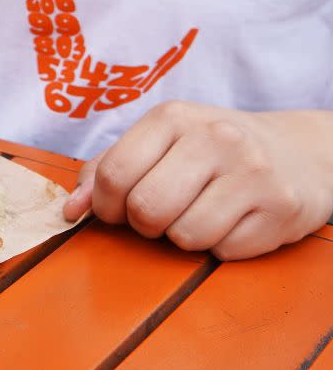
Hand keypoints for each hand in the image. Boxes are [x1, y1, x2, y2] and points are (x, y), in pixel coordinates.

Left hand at [62, 101, 332, 259]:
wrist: (298, 151)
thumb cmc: (210, 150)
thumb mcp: (158, 142)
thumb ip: (106, 171)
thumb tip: (71, 210)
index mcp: (172, 117)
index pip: (113, 173)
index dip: (105, 205)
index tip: (117, 209)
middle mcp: (214, 138)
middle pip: (147, 209)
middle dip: (144, 224)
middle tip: (160, 214)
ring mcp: (251, 172)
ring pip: (186, 236)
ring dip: (183, 236)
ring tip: (200, 212)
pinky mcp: (281, 207)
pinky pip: (225, 251)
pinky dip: (221, 246)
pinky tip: (233, 220)